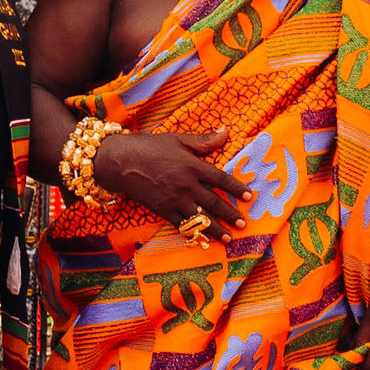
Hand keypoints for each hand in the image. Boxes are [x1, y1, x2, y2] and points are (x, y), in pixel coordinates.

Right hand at [101, 128, 247, 231]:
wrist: (121, 161)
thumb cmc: (149, 146)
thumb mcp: (178, 139)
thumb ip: (203, 140)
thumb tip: (226, 131)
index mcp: (193, 165)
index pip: (221, 179)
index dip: (236, 188)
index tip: (249, 196)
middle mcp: (187, 185)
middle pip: (214, 202)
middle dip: (230, 214)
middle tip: (243, 223)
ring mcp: (174, 200)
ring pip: (200, 217)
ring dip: (216, 229)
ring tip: (229, 237)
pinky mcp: (162, 210)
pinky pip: (181, 224)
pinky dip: (193, 232)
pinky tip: (202, 238)